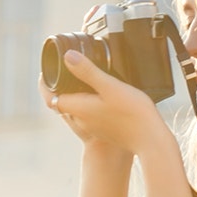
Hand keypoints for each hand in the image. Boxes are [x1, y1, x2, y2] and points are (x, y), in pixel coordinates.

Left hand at [40, 49, 168, 153]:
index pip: (51, 98)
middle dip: (61, 87)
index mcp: (79, 108)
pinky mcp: (105, 130)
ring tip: (83, 79)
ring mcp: (94, 127)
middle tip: (64, 71)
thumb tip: (67, 57)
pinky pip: (90, 114)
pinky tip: (102, 95)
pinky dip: (90, 103)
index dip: (46, 85)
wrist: (150, 139)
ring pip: (77, 108)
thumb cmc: (132, 114)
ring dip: (77, 95)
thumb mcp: (109, 86)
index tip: (46, 72)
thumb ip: (87, 71)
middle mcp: (82, 119)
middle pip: (63, 102)